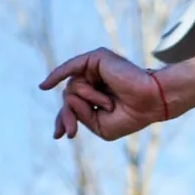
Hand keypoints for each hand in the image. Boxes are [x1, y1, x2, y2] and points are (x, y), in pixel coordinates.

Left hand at [40, 48, 164, 141]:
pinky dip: (56, 75)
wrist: (149, 102)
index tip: (59, 135)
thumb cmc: (130, 116)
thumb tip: (66, 94)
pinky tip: (44, 86)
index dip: (65, 119)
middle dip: (68, 115)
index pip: (74, 106)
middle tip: (71, 133)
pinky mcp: (95, 59)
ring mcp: (95, 69)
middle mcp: (94, 82)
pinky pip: (70, 68)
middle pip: (68, 97)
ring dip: (89, 100)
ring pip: (72, 88)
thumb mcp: (99, 125)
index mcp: (97, 97)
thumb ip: (79, 114)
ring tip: (109, 103)